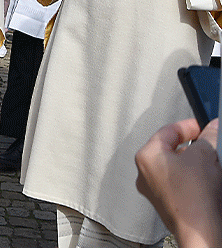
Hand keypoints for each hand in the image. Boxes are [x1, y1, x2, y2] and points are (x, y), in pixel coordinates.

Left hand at [136, 118, 221, 247]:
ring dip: (192, 162)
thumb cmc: (194, 196)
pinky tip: (206, 181)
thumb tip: (210, 128)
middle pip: (170, 149)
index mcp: (146, 156)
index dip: (188, 126)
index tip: (203, 126)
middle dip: (192, 145)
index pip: (167, 131)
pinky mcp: (166, 203)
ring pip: (175, 167)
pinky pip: (179, 183)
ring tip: (210, 164)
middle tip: (208, 144)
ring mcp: (154, 190)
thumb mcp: (204, 155)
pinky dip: (192, 178)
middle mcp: (145, 173)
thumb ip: (206, 136)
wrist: (199, 229)